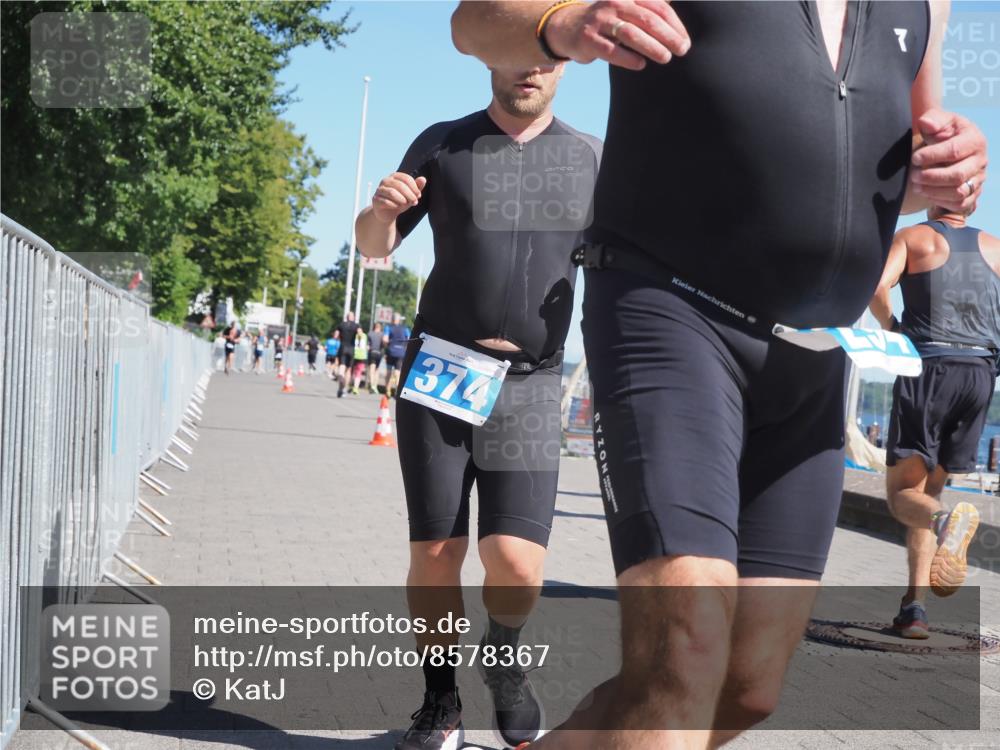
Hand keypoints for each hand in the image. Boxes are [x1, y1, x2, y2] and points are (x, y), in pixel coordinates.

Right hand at [372, 172, 426, 222]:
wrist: (387, 213)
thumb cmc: (400, 201)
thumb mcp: (410, 194)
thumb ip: (417, 187)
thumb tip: (423, 179)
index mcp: (394, 176)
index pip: (406, 178)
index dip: (414, 187)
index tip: (419, 196)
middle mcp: (385, 181)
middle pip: (400, 185)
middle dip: (410, 194)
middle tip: (415, 202)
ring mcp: (379, 190)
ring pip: (392, 192)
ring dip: (402, 199)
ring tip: (406, 204)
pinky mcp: (375, 199)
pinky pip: (385, 201)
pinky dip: (394, 205)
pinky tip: (397, 207)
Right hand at [546, 0, 689, 70]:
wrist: (569, 27)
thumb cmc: (607, 23)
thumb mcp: (627, 11)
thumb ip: (649, 15)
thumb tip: (679, 34)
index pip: (658, 8)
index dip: (675, 25)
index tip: (685, 42)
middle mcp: (615, 4)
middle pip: (648, 19)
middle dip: (668, 36)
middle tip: (681, 51)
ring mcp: (600, 21)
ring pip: (631, 34)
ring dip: (652, 47)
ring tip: (665, 58)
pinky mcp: (588, 39)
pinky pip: (611, 50)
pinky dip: (628, 58)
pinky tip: (641, 65)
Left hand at [910, 109, 986, 214]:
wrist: (947, 154)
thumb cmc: (942, 135)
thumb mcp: (939, 122)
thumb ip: (933, 119)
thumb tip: (926, 124)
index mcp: (975, 140)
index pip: (955, 150)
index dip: (932, 156)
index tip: (915, 158)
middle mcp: (981, 161)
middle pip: (958, 175)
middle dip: (931, 177)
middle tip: (913, 175)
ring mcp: (979, 179)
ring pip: (959, 192)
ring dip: (934, 191)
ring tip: (916, 186)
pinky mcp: (973, 195)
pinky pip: (960, 204)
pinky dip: (941, 201)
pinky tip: (927, 194)